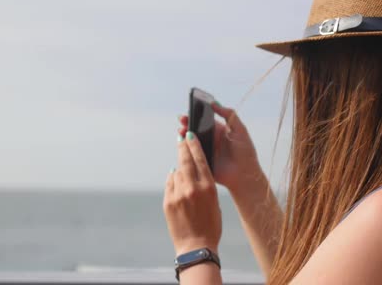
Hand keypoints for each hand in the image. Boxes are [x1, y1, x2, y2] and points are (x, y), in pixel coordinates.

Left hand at [163, 131, 221, 254]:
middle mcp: (192, 188)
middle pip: (185, 160)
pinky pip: (169, 184)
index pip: (200, 159)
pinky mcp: (168, 202)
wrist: (196, 246)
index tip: (190, 134)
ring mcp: (178, 194)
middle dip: (183, 147)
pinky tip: (175, 177)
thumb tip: (192, 173)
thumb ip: (204, 185)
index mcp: (208, 187)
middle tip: (181, 137)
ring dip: (179, 166)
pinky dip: (172, 179)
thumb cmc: (210, 225)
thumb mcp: (214, 202)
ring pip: (176, 172)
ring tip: (181, 161)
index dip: (194, 145)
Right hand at [177, 101, 262, 192]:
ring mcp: (204, 151)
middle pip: (195, 129)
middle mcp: (210, 140)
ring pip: (191, 141)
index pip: (204, 120)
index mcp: (218, 131)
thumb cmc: (245, 152)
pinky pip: (190, 154)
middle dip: (187, 123)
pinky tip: (182, 143)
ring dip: (184, 135)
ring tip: (182, 130)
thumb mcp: (240, 130)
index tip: (190, 109)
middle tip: (182, 119)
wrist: (245, 175)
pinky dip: (184, 149)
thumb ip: (229, 115)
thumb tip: (214, 103)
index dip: (196, 115)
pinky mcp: (201, 162)